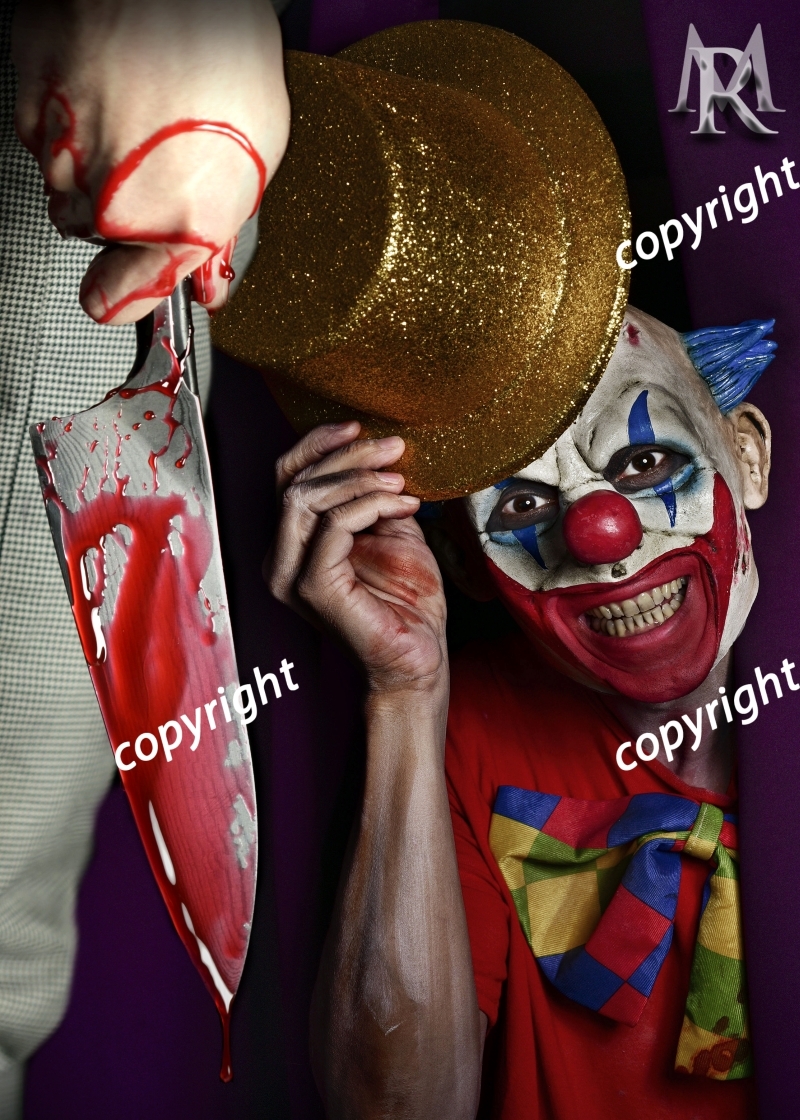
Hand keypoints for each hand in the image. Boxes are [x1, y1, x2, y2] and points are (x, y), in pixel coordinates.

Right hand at [12, 0, 289, 322]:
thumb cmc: (225, 50)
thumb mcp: (256, 158)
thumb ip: (222, 227)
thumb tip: (206, 273)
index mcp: (175, 224)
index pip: (116, 302)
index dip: (122, 297)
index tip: (123, 292)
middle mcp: (112, 201)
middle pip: (95, 234)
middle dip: (123, 209)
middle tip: (159, 160)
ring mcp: (64, 153)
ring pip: (68, 186)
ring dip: (98, 163)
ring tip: (140, 114)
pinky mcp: (31, 105)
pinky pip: (44, 136)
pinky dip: (70, 122)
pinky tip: (108, 92)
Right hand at [269, 423, 448, 696]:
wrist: (418, 659)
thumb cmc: (406, 602)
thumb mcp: (391, 532)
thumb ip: (373, 496)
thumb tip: (380, 451)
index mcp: (293, 544)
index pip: (287, 478)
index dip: (318, 445)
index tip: (359, 426)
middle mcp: (282, 559)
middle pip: (295, 482)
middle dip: (347, 455)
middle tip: (394, 449)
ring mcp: (292, 575)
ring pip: (307, 498)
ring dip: (360, 478)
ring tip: (401, 480)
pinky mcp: (313, 588)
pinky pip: (333, 525)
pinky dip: (371, 505)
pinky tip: (403, 507)